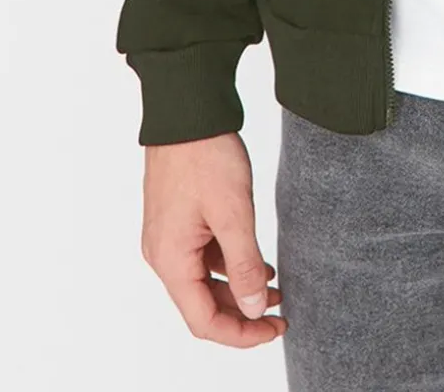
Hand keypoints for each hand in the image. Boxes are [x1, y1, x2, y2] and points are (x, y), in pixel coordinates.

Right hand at [140, 131, 286, 346]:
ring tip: (275, 287)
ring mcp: (168, 236)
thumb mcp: (233, 212)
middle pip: (202, 305)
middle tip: (280, 314)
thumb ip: (244, 265)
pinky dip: (228, 265)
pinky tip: (257, 260)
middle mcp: (163, 254)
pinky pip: (201, 257)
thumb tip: (254, 309)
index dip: (241, 334)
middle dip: (242, 314)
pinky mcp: (176, 220)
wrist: (186, 109)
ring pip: (203, 281)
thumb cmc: (205, 155)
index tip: (275, 329)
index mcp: (171, 260)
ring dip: (237, 289)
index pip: (203, 321)